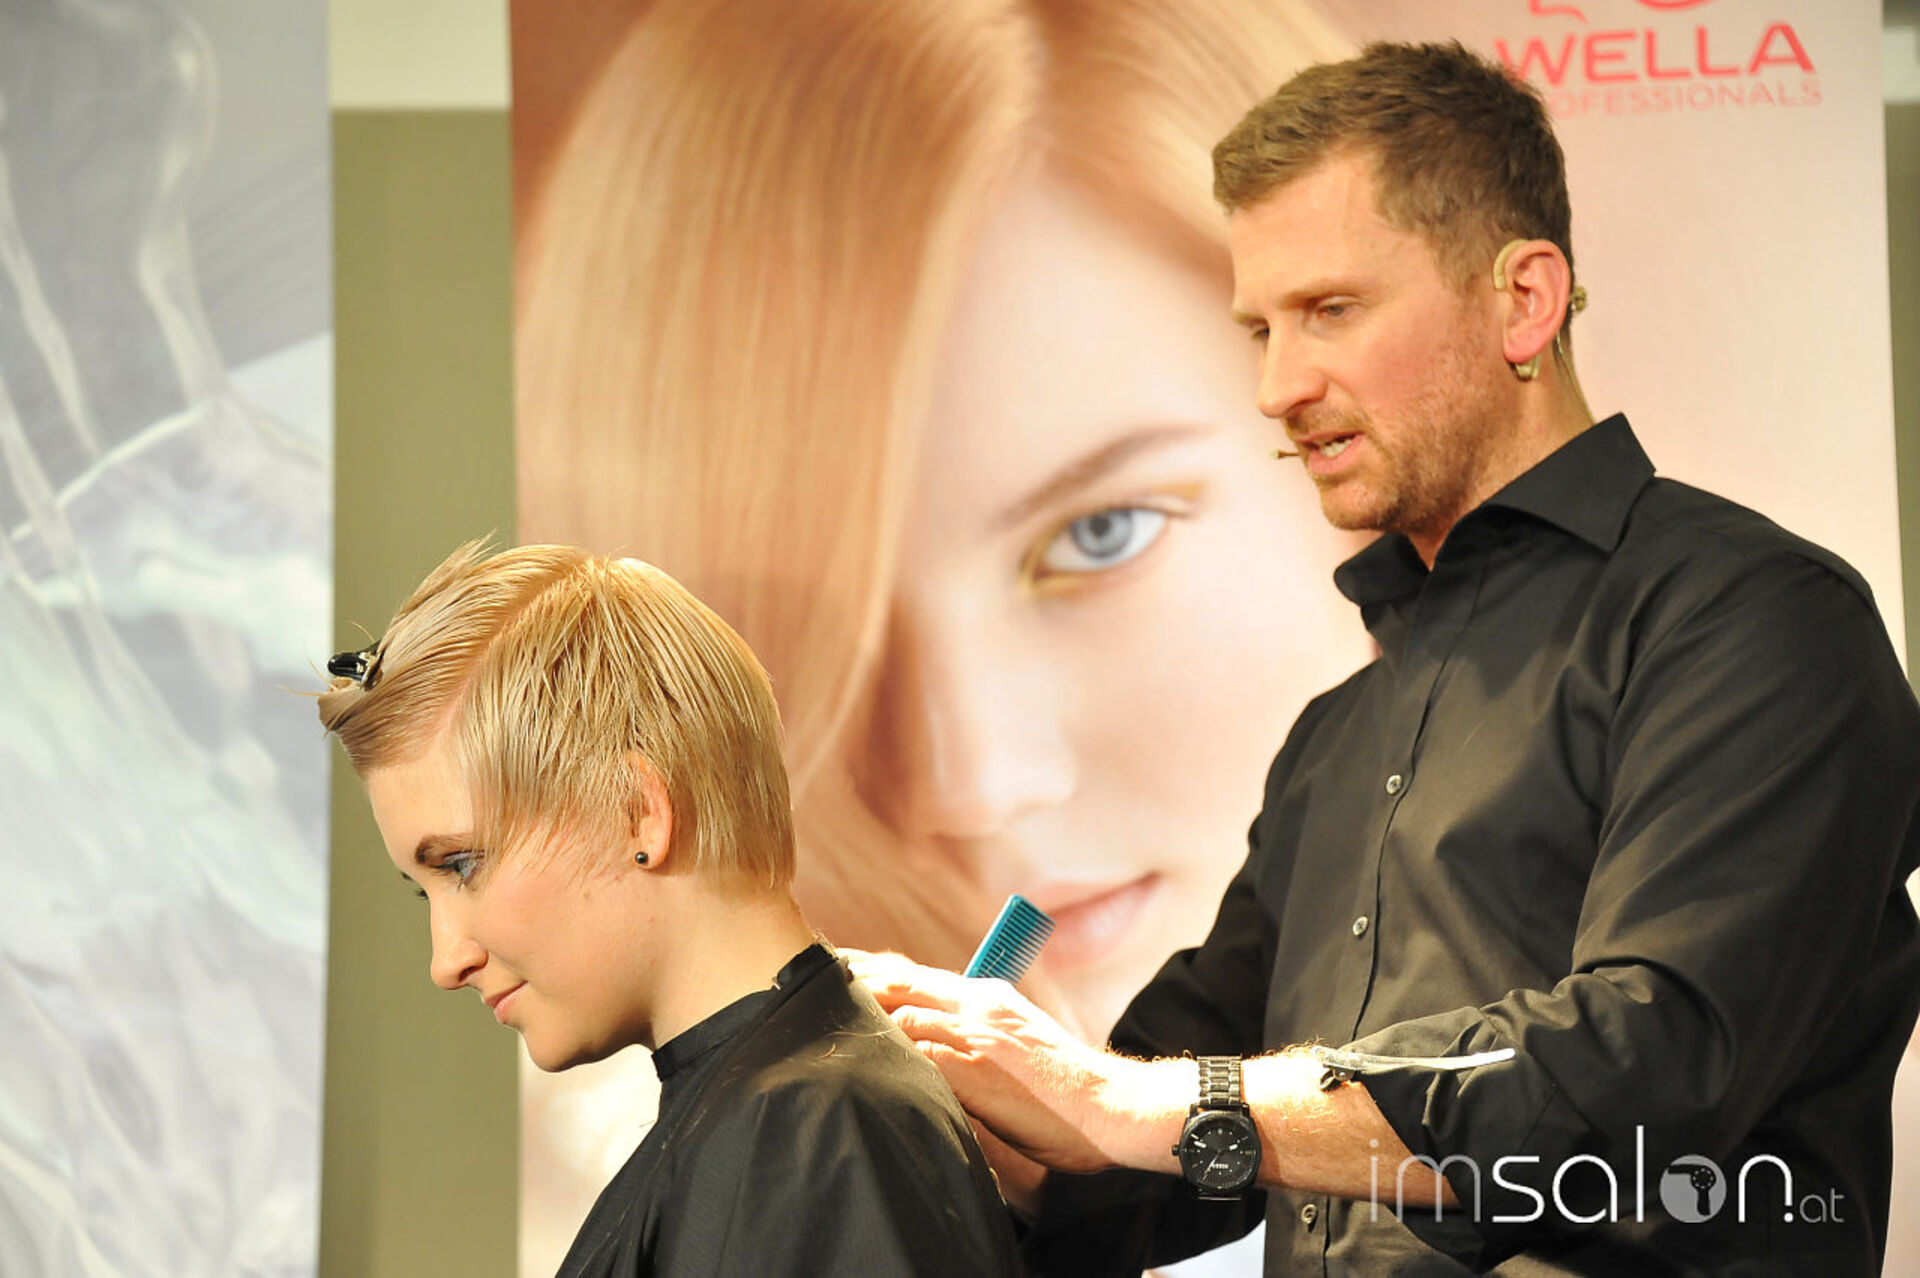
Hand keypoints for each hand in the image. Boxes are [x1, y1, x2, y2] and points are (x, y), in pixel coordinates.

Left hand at [846, 950, 1187, 1176]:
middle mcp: (979, 1005)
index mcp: (988, 997)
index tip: (835, 966)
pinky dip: (888, 1051)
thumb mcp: (1019, 1042)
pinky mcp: (978, 1065)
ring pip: (902, 1011)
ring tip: (818, 1014)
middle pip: (899, 981)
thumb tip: (934, 1040)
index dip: (871, 969)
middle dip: (852, 977)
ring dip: (861, 1014)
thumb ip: (978, 1033)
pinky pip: (919, 1052)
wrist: (1109, 1104)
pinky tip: (859, 1057)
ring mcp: (977, 1032)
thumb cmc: (1065, 1086)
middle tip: (810, 976)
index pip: (916, 974)